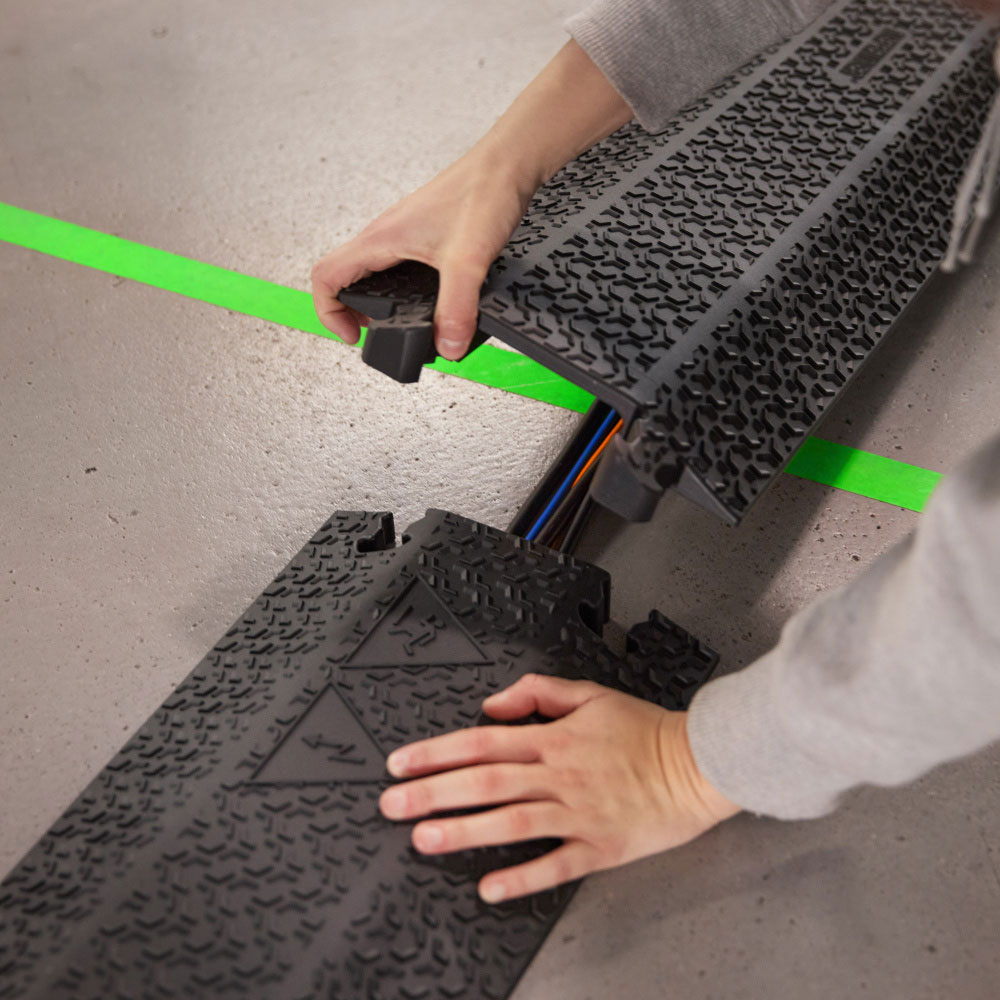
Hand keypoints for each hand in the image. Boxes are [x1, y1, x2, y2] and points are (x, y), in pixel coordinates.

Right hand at [311, 40, 631, 361]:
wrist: (508, 162)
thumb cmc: (483, 193)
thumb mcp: (468, 262)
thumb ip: (456, 309)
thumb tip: (448, 347)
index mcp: (381, 239)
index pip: (326, 277)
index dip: (330, 314)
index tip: (354, 336)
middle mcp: (385, 234)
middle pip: (342, 277)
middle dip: (351, 311)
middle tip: (376, 333)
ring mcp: (402, 232)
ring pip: (368, 269)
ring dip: (373, 299)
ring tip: (397, 322)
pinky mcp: (423, 232)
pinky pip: (393, 263)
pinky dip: (397, 287)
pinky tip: (424, 299)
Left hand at [378, 673, 739, 902]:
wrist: (699, 762)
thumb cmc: (644, 729)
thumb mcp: (591, 693)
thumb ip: (537, 692)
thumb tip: (491, 705)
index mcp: (554, 738)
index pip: (482, 742)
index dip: (436, 752)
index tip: (400, 763)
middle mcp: (560, 774)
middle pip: (486, 781)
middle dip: (433, 792)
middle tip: (391, 805)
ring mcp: (579, 812)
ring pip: (512, 822)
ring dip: (465, 831)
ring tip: (423, 840)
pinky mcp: (601, 846)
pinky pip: (556, 864)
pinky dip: (523, 877)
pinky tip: (490, 889)